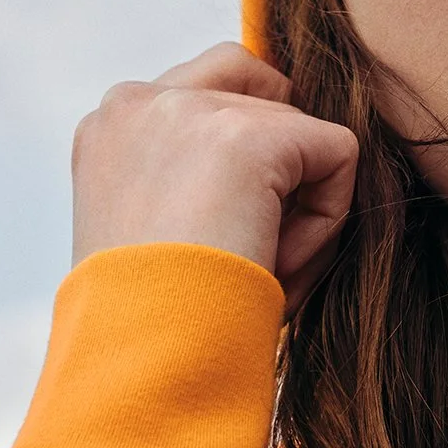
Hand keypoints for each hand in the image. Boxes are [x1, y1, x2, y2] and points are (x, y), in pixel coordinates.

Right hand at [72, 43, 358, 312]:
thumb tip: (282, 164)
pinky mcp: (251, 135)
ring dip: (298, 206)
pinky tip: (278, 265)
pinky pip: (338, 155)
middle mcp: (136, 102)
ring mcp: (192, 110)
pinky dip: (328, 219)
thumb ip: (194, 179)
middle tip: (248, 249)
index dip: (244, 157)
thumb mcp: (155, 235)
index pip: (207, 91)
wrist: (146, 357)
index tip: (224, 229)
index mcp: (108, 129)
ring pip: (301, 132)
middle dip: (276, 171)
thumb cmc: (152, 326)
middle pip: (262, 89)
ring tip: (257, 269)